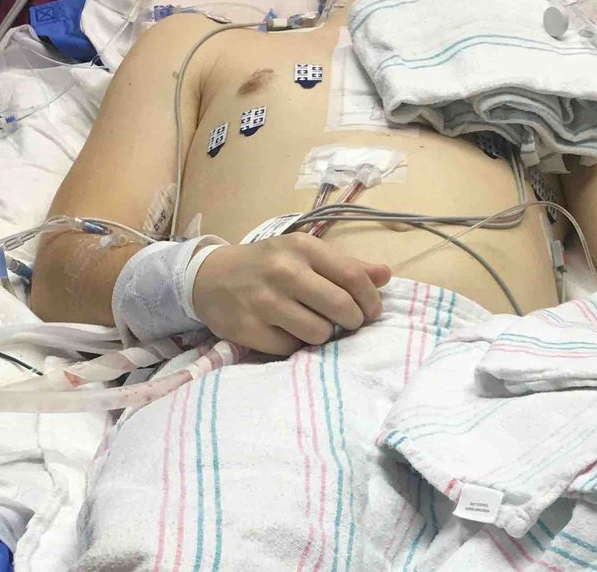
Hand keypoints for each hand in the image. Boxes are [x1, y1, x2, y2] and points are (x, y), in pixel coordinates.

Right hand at [191, 233, 392, 355]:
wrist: (210, 277)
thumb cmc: (267, 264)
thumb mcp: (304, 254)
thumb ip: (346, 265)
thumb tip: (386, 275)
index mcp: (303, 248)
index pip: (353, 276)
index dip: (370, 299)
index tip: (371, 311)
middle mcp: (284, 271)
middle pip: (341, 308)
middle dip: (352, 321)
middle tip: (347, 322)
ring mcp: (264, 301)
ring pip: (319, 333)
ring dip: (323, 335)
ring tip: (312, 324)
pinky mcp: (248, 328)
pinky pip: (290, 348)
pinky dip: (294, 344)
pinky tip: (286, 331)